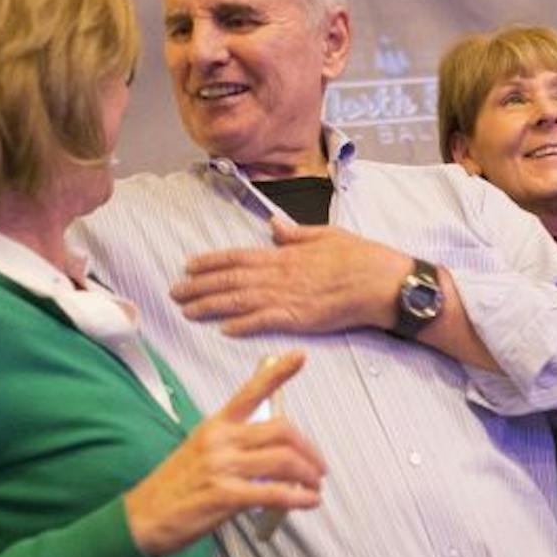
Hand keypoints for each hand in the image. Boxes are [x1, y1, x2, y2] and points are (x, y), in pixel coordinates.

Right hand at [123, 352, 325, 556]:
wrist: (143, 517)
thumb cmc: (175, 487)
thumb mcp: (201, 451)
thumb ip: (235, 445)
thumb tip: (273, 451)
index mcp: (215, 425)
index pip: (250, 392)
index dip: (278, 373)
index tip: (299, 356)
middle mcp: (220, 440)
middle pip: (281, 430)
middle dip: (309, 449)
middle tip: (318, 466)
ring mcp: (222, 466)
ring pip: (284, 461)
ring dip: (308, 475)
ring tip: (314, 486)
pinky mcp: (225, 495)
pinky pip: (274, 493)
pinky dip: (299, 498)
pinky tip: (308, 501)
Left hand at [171, 222, 411, 336]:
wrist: (383, 281)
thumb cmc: (361, 257)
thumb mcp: (327, 235)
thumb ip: (297, 234)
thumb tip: (276, 227)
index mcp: (286, 253)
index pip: (239, 256)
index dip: (210, 261)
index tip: (188, 265)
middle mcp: (281, 273)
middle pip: (230, 279)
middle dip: (199, 285)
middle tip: (174, 292)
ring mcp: (289, 296)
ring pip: (240, 300)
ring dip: (210, 305)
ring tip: (187, 310)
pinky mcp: (300, 317)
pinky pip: (265, 321)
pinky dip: (243, 324)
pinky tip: (223, 329)